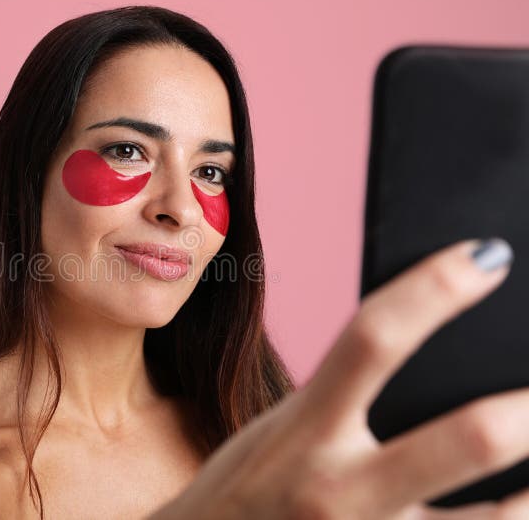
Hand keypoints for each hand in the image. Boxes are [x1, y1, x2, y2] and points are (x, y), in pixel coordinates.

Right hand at [149, 238, 526, 518]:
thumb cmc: (248, 486)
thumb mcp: (282, 430)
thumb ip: (343, 397)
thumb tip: (428, 357)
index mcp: (302, 432)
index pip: (373, 339)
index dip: (434, 290)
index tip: (486, 256)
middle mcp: (340, 490)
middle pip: (467, 438)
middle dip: (528, 408)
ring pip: (500, 519)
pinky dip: (510, 518)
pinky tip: (522, 502)